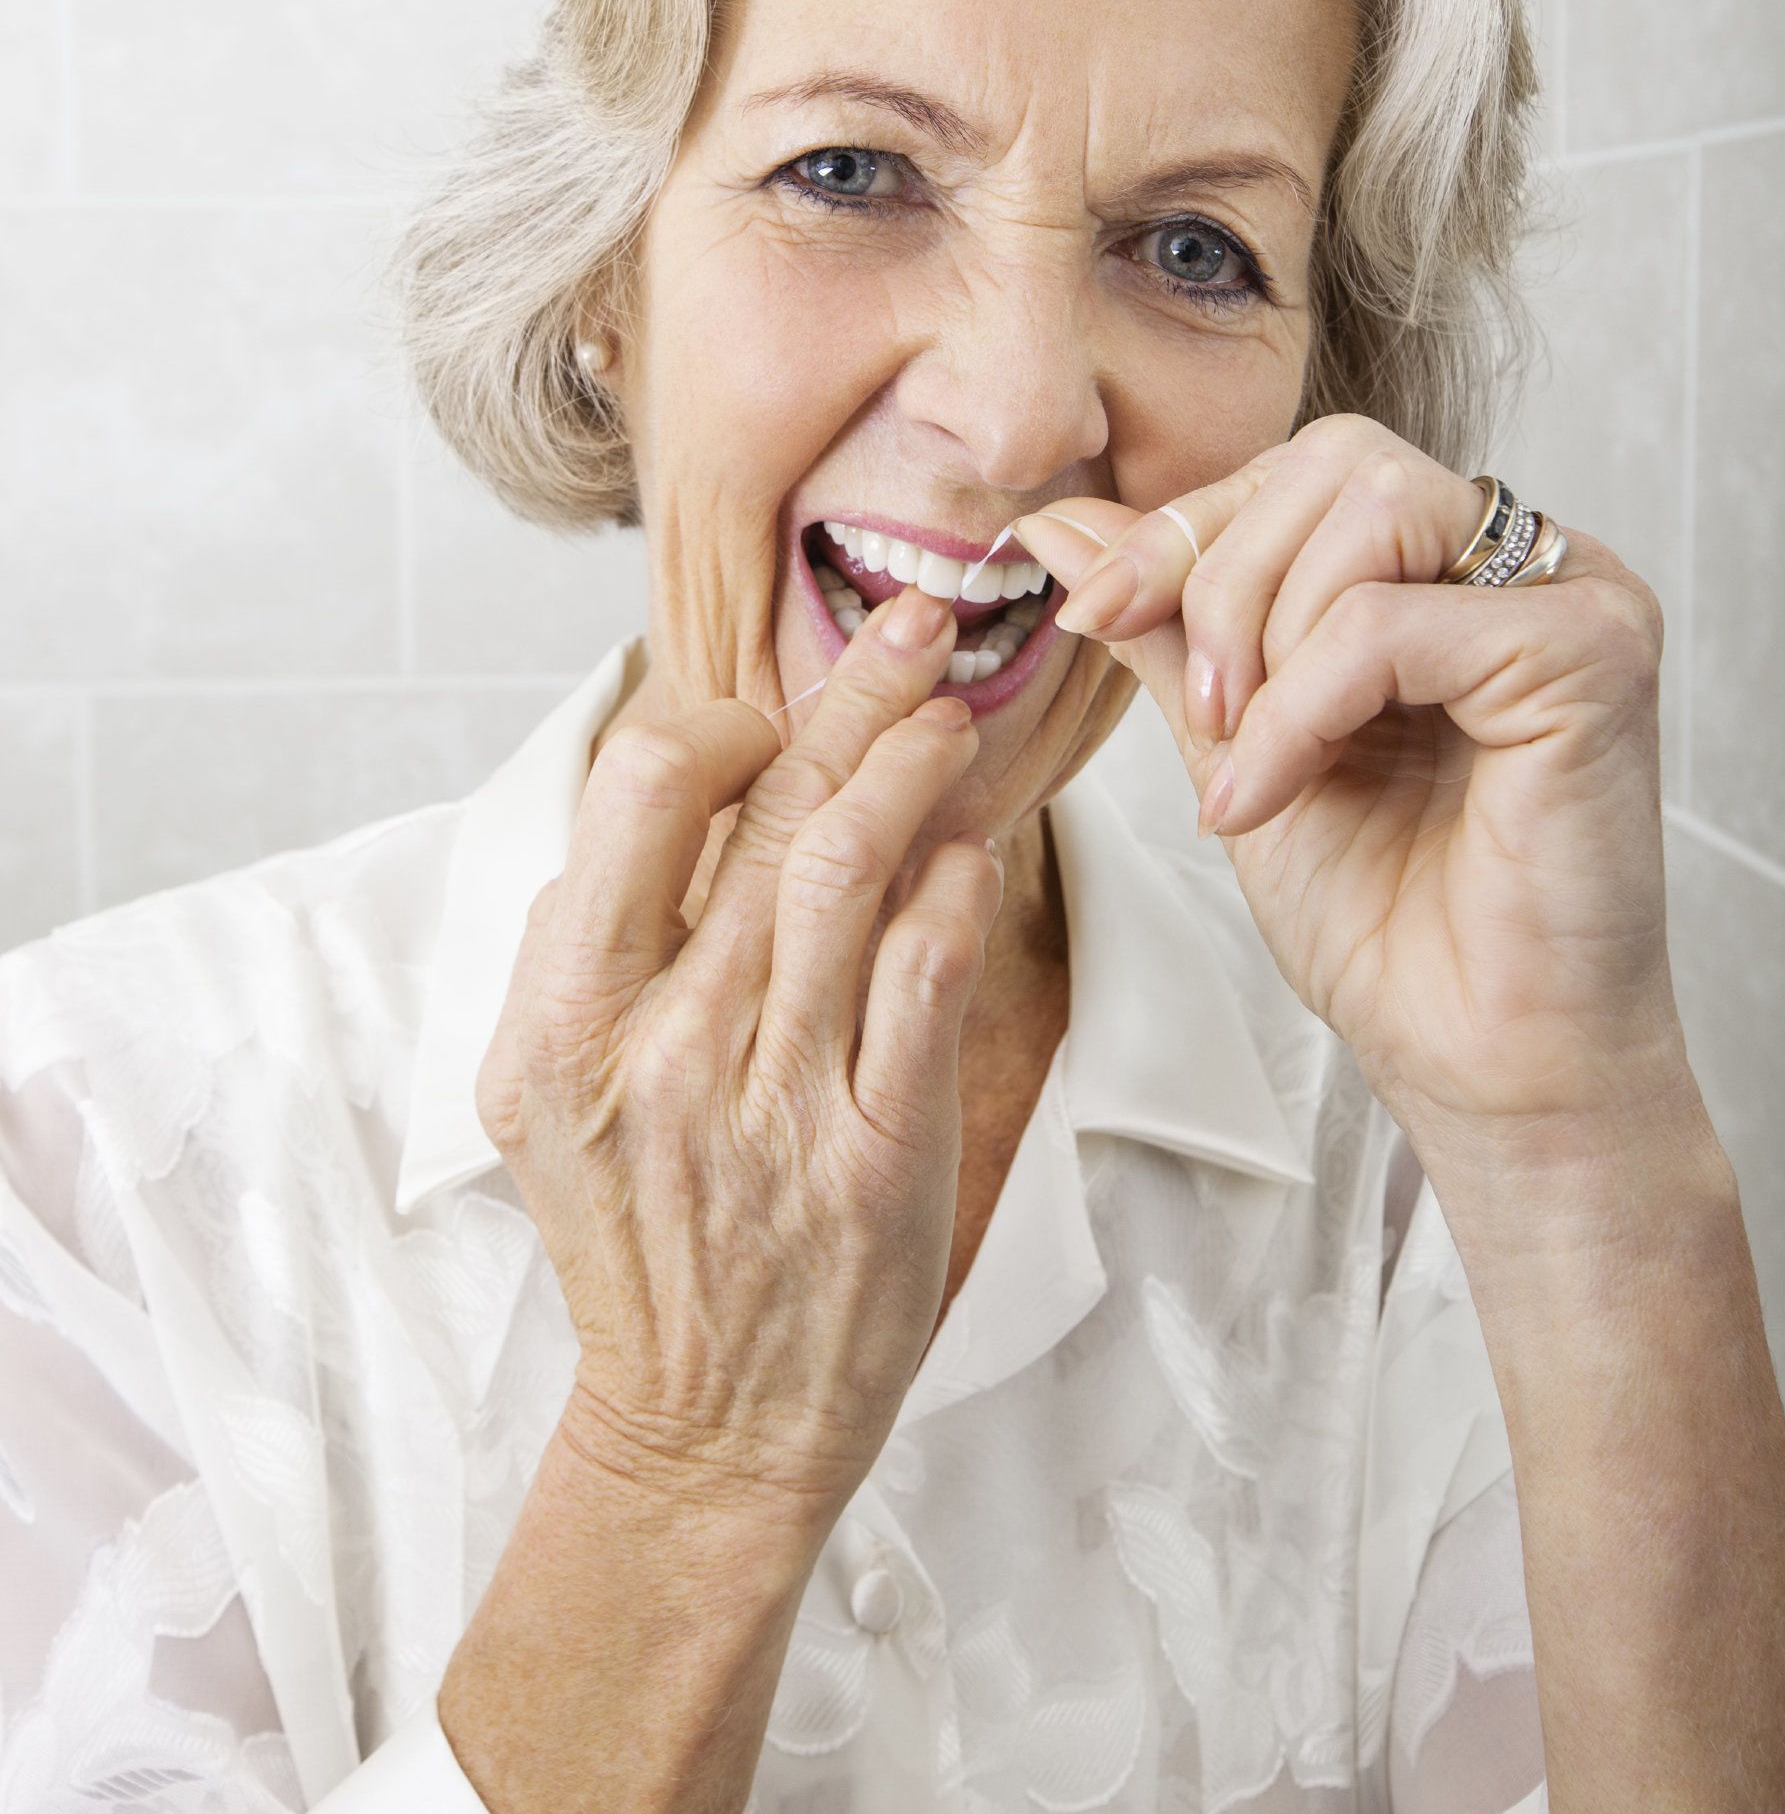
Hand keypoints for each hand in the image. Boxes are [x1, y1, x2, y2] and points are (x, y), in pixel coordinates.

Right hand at [473, 584, 1002, 1542]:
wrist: (704, 1428)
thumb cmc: (634, 1240)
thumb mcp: (544, 1098)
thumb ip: (581, 945)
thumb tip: (658, 789)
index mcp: (568, 1022)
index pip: (642, 794)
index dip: (719, 725)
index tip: (765, 714)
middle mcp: (666, 1051)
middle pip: (772, 813)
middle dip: (855, 694)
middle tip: (916, 621)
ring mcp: (778, 1105)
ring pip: (855, 876)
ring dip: (916, 769)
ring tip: (952, 714)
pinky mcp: (880, 1155)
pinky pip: (929, 981)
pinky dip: (958, 892)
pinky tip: (976, 848)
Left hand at [1015, 416, 1686, 1148]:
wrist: (1480, 1064)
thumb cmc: (1388, 921)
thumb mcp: (1239, 741)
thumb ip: (1167, 624)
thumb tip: (1058, 521)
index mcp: (1458, 566)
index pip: (1308, 469)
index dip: (1188, 530)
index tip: (1094, 612)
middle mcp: (1530, 561)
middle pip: (1338, 461)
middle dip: (1222, 576)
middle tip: (1201, 712)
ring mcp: (1578, 596)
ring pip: (1370, 510)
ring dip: (1266, 642)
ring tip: (1248, 764)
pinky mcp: (1594, 656)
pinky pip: (1395, 621)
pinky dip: (1304, 708)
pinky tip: (1274, 796)